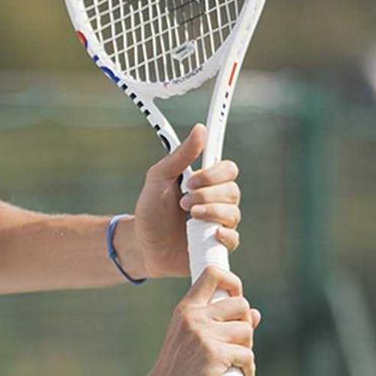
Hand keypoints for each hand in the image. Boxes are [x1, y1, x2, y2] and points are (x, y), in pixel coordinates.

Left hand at [124, 125, 241, 279]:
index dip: (216, 172)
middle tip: (184, 200)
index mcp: (207, 183)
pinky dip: (223, 235)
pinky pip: (233, 239)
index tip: (193, 178)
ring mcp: (219, 224)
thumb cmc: (151, 211)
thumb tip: (200, 129)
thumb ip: (180, 156)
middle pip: (232, 191)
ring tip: (188, 216)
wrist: (142, 245)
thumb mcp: (160, 178)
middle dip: (207, 194)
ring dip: (210, 212)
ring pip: (233, 214)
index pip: (228, 170)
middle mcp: (218, 202)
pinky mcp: (217, 246)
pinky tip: (210, 233)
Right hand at [136, 266, 258, 375]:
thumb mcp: (192, 341)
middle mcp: (195, 317)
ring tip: (237, 364)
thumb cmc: (176, 372)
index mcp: (186, 309)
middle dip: (246, 325)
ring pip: (247, 331)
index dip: (233, 282)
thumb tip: (256, 313)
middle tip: (237, 344)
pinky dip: (249, 369)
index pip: (213, 273)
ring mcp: (205, 336)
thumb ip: (219, 324)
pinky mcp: (215, 355)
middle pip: (241, 304)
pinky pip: (247, 356)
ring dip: (248, 349)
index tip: (235, 302)